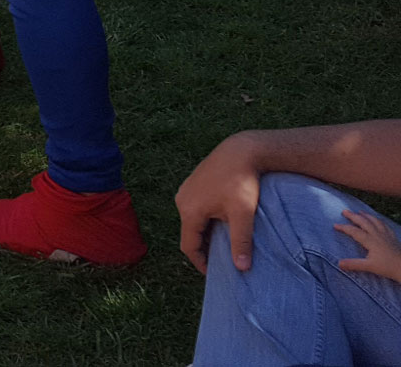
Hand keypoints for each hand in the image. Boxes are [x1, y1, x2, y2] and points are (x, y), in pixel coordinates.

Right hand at [175, 132, 263, 273]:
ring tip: (223, 242)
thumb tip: (242, 269)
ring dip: (205, 233)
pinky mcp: (192, 183)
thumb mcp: (243, 214)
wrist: (240, 150)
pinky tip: (222, 221)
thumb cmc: (242, 182)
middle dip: (204, 248)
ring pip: (192, 221)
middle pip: (189, 233)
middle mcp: (181, 201)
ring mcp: (185, 190)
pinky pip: (195, 208)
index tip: (215, 274)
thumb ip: (241, 242)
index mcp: (189, 211)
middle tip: (222, 260)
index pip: (189, 246)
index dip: (201, 263)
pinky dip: (205, 220)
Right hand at [336, 209, 400, 280]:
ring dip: (366, 215)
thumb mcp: (369, 266)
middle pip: (364, 222)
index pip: (354, 231)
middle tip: (345, 211)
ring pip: (375, 221)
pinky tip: (377, 220)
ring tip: (360, 211)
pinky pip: (384, 225)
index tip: (335, 225)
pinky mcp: (393, 237)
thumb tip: (338, 263)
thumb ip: (354, 264)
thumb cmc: (387, 267)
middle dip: (353, 216)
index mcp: (371, 241)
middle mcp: (378, 235)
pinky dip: (378, 220)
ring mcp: (386, 235)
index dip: (344, 227)